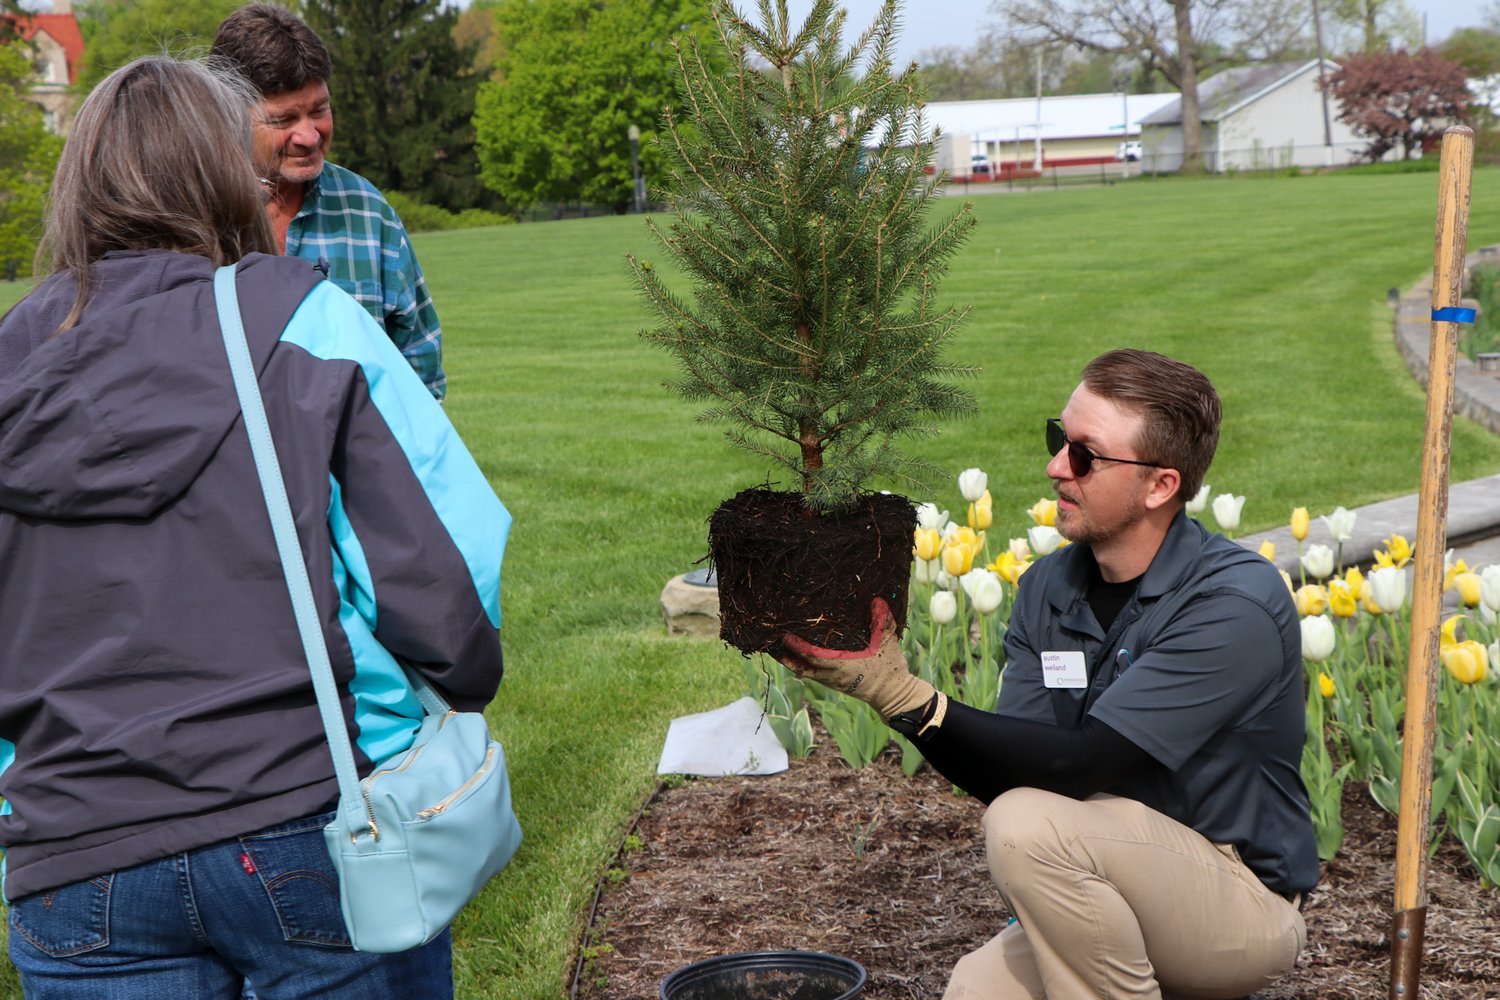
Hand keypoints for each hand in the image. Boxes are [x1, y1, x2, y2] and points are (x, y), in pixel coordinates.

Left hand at [777, 598, 935, 723]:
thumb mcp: (889, 642)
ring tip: (772, 646)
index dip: (799, 647)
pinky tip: (789, 654)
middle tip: (771, 636)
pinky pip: (809, 673)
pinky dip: (797, 664)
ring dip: (788, 659)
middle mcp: (832, 675)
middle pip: (802, 665)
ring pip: (803, 670)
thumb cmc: (890, 667)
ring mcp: (829, 680)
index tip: (786, 635)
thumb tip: (877, 599)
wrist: (891, 694)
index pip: (815, 657)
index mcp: (843, 665)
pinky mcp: (830, 682)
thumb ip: (883, 621)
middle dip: (786, 652)